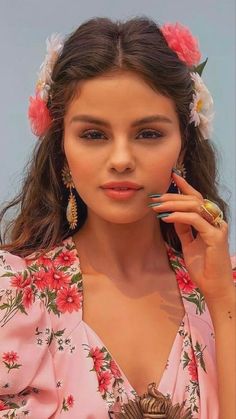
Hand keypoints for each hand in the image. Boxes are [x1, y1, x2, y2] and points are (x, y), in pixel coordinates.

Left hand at [148, 172, 233, 301]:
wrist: (214, 287)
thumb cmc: (202, 267)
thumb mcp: (189, 243)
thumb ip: (183, 228)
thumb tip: (172, 213)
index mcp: (210, 221)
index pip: (197, 198)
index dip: (185, 186)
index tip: (171, 176)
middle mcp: (216, 221)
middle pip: (194, 199)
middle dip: (172, 196)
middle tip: (154, 198)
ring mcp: (217, 227)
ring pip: (194, 206)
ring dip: (173, 204)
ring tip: (156, 207)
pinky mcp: (215, 236)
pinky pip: (195, 220)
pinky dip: (179, 217)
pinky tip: (166, 217)